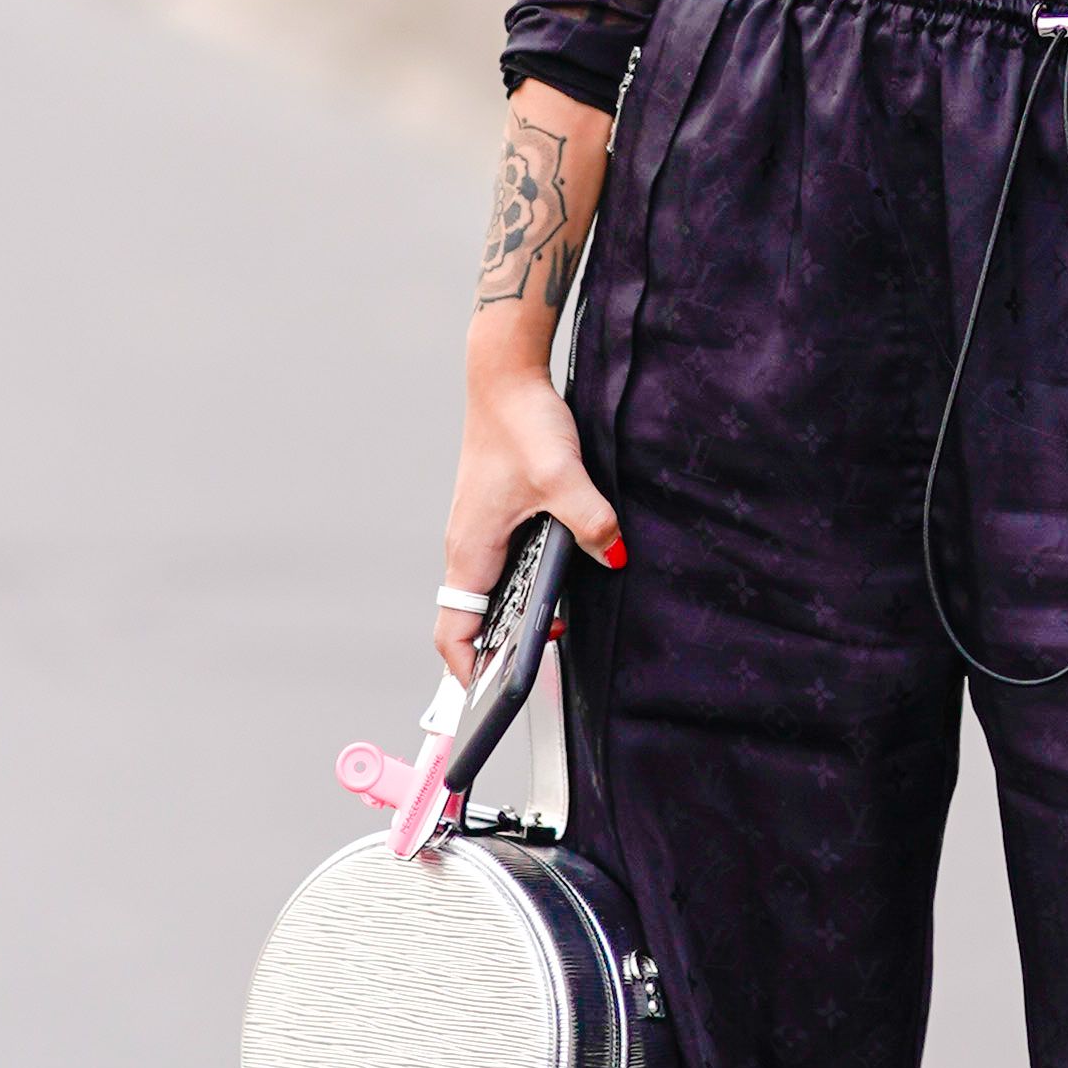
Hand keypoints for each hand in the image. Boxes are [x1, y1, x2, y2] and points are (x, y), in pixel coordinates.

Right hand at [437, 356, 621, 654]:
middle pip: (473, 619)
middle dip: (502, 646)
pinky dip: (525, 581)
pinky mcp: (495, 514)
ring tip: (556, 619)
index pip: (453, 632)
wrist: (505, 376)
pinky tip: (560, 573)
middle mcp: (468, 546)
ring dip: (516, 612)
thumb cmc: (519, 423)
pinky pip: (504, 564)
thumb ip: (590, 522)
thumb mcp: (562, 476)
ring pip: (490, 591)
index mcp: (471, 550)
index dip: (469, 671)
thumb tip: (614, 555)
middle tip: (545, 652)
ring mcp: (479, 531)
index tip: (495, 691)